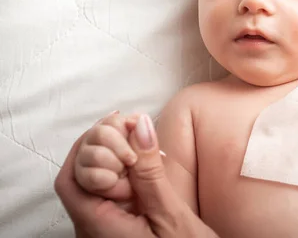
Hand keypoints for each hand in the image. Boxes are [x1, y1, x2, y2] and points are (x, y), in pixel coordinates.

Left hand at [55, 113, 217, 237]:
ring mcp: (103, 229)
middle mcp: (93, 230)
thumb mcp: (170, 214)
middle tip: (135, 129)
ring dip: (114, 156)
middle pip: (78, 177)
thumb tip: (139, 127)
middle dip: (102, 145)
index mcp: (99, 228)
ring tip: (144, 143)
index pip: (72, 179)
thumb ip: (149, 172)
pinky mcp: (116, 226)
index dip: (89, 145)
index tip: (120, 125)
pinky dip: (124, 172)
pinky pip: (109, 193)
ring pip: (93, 183)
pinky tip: (144, 162)